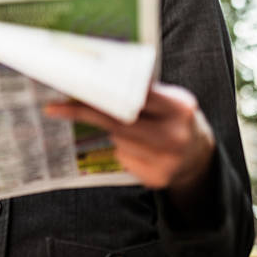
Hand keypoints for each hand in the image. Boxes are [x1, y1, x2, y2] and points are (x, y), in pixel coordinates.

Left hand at [44, 82, 215, 204]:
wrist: (200, 156)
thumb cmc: (176, 118)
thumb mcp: (169, 99)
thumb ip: (143, 91)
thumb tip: (99, 76)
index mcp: (180, 107)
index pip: (132, 96)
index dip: (101, 92)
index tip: (71, 89)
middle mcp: (175, 135)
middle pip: (118, 122)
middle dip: (86, 113)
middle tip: (56, 107)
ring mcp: (167, 161)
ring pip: (118, 141)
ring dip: (114, 131)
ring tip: (133, 127)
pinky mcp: (157, 179)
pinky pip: (123, 159)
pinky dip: (123, 150)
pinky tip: (139, 148)